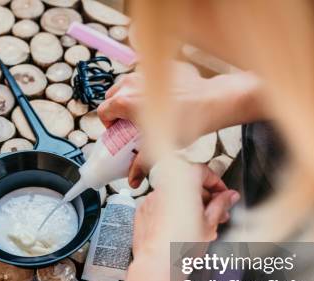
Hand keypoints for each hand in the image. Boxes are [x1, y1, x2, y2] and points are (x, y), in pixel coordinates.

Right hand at [98, 66, 263, 187]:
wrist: (211, 102)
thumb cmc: (186, 121)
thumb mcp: (158, 147)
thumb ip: (141, 164)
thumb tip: (133, 179)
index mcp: (125, 102)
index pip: (103, 111)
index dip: (108, 124)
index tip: (118, 131)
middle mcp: (131, 83)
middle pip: (113, 96)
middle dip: (118, 110)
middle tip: (130, 124)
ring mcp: (146, 72)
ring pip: (128, 84)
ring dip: (131, 97)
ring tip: (146, 111)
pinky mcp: (161, 67)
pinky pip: (148, 77)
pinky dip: (150, 87)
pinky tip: (163, 99)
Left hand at [132, 164, 239, 259]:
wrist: (157, 264)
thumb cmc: (181, 246)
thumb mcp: (210, 223)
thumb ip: (221, 204)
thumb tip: (229, 196)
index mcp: (183, 180)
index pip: (205, 172)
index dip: (218, 185)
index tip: (224, 196)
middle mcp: (165, 185)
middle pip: (190, 184)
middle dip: (206, 198)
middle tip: (217, 215)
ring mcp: (152, 198)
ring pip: (176, 196)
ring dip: (190, 206)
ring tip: (201, 226)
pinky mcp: (143, 211)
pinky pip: (162, 206)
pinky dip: (172, 213)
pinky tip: (182, 229)